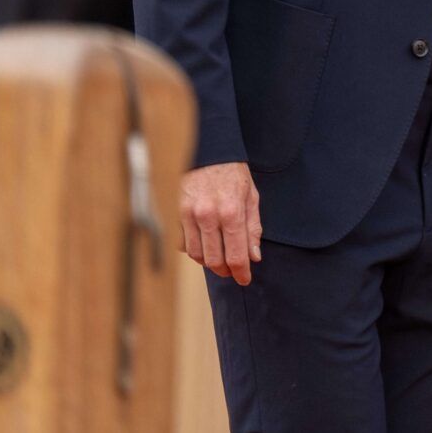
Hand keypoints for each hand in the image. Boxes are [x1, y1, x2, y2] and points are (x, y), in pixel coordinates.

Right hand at [180, 161, 262, 284]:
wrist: (209, 153)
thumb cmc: (234, 174)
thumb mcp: (252, 197)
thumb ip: (253, 228)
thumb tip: (254, 256)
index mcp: (232, 212)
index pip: (236, 255)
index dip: (241, 273)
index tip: (245, 279)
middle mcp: (208, 216)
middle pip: (215, 260)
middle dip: (226, 271)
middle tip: (233, 271)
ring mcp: (189, 216)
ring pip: (197, 256)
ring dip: (210, 262)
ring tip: (221, 259)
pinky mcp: (177, 215)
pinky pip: (183, 244)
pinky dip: (195, 250)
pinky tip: (205, 245)